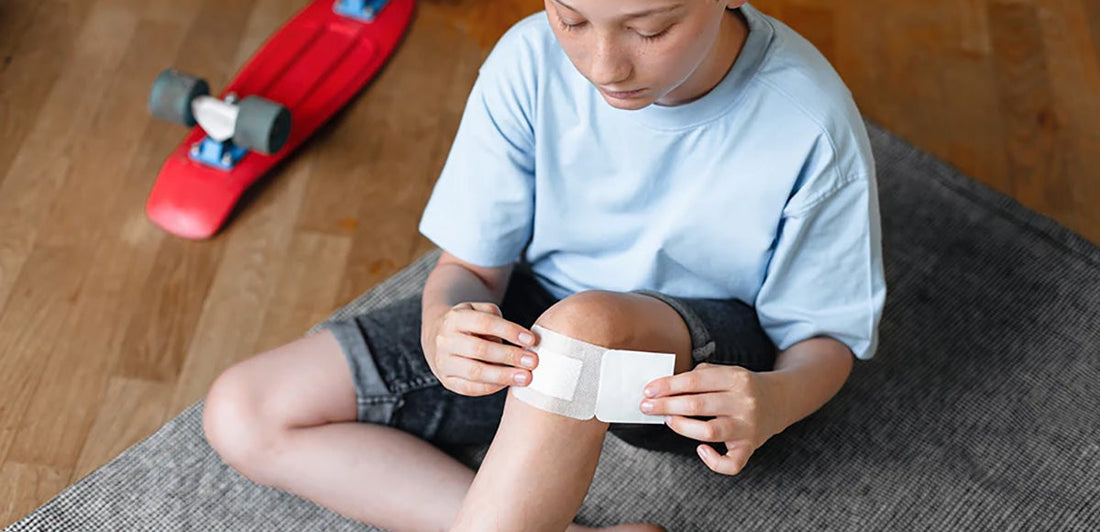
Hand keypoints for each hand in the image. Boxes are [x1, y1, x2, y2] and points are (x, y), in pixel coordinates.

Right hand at [425, 302, 537, 396]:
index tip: (531, 340)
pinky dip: (491, 387)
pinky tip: (508, 384)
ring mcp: (443, 362)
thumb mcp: (479, 311)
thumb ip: (497, 319)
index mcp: (455, 318)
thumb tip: (520, 339)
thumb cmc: (470, 324)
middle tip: (533, 361)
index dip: (510, 331)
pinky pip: (470, 388)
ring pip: (474, 372)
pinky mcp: (447, 380)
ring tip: (525, 378)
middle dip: (509, 356)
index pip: (485, 323)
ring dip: (503, 376)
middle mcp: (445, 340)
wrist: (438, 338)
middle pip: (480, 349)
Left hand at [639, 363, 783, 474]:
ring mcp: (747, 426)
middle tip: (646, 407)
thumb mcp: (727, 371)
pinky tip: (701, 450)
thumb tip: (665, 386)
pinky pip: (731, 464)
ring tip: (668, 420)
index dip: (668, 386)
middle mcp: (743, 402)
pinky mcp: (750, 447)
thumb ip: (700, 375)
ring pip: (709, 431)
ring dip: (682, 426)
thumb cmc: (743, 387)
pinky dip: (713, 461)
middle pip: (697, 404)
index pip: (694, 380)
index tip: (648, 391)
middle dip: (666, 405)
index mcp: (736, 378)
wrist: (780, 400)